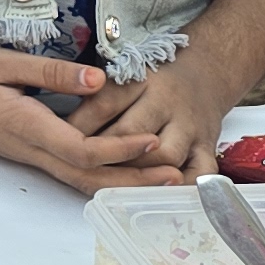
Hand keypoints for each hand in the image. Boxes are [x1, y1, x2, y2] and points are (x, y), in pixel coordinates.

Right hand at [0, 45, 179, 193]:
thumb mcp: (0, 62)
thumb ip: (50, 72)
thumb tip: (99, 81)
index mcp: (24, 126)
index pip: (81, 149)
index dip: (120, 150)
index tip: (153, 140)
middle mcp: (29, 149)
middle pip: (88, 177)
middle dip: (134, 181)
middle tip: (177, 180)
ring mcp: (26, 154)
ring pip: (80, 179)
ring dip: (122, 183)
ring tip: (162, 180)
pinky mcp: (25, 150)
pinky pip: (69, 171)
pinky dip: (101, 175)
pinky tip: (122, 171)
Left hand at [67, 50, 253, 178]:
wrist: (208, 72)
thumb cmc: (155, 76)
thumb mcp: (123, 69)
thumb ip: (94, 91)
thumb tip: (60, 120)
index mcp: (143, 79)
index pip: (105, 104)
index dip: (78, 126)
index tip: (56, 139)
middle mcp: (168, 103)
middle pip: (132, 132)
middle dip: (101, 153)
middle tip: (75, 165)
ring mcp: (190, 128)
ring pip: (163, 156)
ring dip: (135, 172)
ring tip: (108, 180)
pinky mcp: (207, 148)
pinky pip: (200, 174)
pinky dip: (181, 189)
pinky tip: (156, 195)